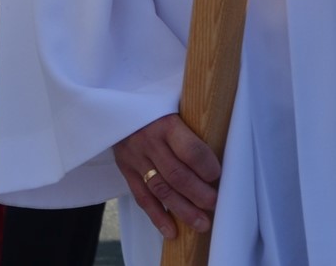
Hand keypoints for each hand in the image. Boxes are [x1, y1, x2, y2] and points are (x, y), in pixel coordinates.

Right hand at [114, 112, 219, 239]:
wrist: (115, 103)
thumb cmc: (156, 107)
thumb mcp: (174, 107)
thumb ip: (191, 129)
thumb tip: (220, 159)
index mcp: (165, 123)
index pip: (190, 150)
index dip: (207, 167)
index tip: (219, 176)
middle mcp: (148, 141)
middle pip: (177, 175)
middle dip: (199, 195)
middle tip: (214, 205)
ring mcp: (135, 157)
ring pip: (160, 189)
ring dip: (182, 210)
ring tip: (201, 224)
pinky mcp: (125, 169)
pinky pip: (141, 196)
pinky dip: (156, 216)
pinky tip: (171, 231)